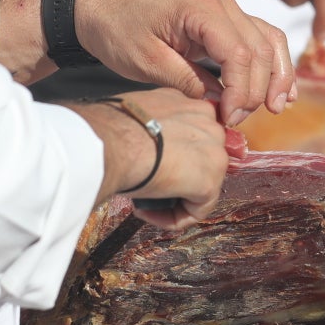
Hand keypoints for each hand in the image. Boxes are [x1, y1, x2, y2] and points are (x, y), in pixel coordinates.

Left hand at [76, 0, 294, 125]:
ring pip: (270, 42)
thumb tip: (220, 101)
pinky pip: (262, 38)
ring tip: (276, 108)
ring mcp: (227, 9)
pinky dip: (273, 64)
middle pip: (261, 50)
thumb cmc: (118, 30)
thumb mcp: (146, 62)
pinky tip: (281, 89)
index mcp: (200, 8)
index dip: (240, 92)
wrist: (101, 9)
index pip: (239, 54)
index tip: (228, 118)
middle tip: (237, 120)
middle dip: (256, 90)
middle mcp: (222, 2)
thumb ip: (186, 81)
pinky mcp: (226, 20)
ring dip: (277, 77)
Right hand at [77, 90, 229, 226]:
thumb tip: (148, 139)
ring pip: (201, 187)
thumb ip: (153, 123)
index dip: (172, 156)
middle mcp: (210, 125)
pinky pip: (197, 210)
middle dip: (177, 177)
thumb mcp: (138, 112)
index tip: (149, 164)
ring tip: (145, 203)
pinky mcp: (208, 182)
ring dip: (175, 200)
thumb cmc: (111, 128)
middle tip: (149, 184)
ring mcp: (214, 154)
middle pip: (200, 161)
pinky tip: (148, 213)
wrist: (110, 142)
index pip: (192, 137)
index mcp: (191, 106)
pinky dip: (173, 218)